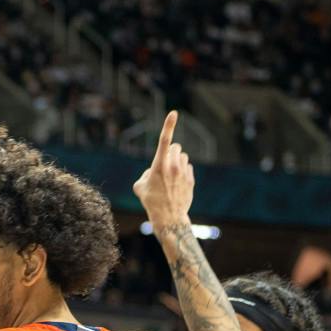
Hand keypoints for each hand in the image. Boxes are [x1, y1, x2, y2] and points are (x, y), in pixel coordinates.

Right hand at [131, 111, 194, 226]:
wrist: (169, 217)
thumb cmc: (151, 201)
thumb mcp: (139, 185)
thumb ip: (146, 172)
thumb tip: (153, 170)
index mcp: (158, 165)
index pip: (164, 140)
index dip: (168, 125)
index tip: (174, 113)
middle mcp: (173, 166)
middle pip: (175, 147)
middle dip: (169, 152)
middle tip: (164, 164)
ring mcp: (184, 172)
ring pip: (182, 156)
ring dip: (176, 161)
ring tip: (170, 176)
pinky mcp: (191, 178)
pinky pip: (187, 167)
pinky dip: (182, 171)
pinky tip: (177, 184)